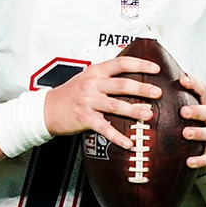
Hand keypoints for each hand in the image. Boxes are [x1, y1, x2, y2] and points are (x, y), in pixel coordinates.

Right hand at [43, 57, 161, 148]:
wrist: (48, 108)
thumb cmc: (71, 93)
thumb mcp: (88, 77)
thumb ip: (107, 75)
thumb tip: (133, 73)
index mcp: (95, 72)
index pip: (121, 64)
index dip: (140, 65)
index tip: (155, 69)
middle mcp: (92, 84)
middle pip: (122, 85)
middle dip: (142, 88)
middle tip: (157, 93)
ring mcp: (88, 101)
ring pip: (115, 105)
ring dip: (134, 110)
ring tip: (148, 115)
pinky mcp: (84, 118)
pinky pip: (104, 128)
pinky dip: (117, 137)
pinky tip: (128, 143)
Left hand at [178, 74, 205, 170]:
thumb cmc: (192, 124)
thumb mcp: (186, 110)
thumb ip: (174, 98)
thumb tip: (151, 79)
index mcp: (205, 105)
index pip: (202, 91)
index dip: (194, 85)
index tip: (182, 80)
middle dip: (196, 111)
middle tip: (182, 111)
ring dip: (198, 133)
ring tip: (185, 133)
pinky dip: (200, 160)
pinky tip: (189, 161)